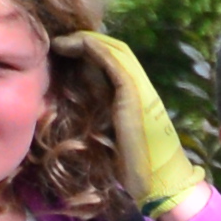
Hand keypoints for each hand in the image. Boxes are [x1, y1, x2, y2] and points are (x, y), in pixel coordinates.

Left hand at [77, 30, 208, 217]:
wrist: (160, 181)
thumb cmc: (136, 168)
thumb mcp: (112, 137)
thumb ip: (100, 119)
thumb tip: (76, 114)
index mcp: (135, 96)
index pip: (113, 61)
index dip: (90, 51)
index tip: (64, 52)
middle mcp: (140, 86)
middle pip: (114, 49)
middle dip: (85, 41)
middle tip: (59, 43)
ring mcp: (139, 87)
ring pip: (113, 49)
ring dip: (84, 40)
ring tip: (60, 42)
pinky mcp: (133, 92)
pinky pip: (112, 60)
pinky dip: (91, 47)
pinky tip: (70, 46)